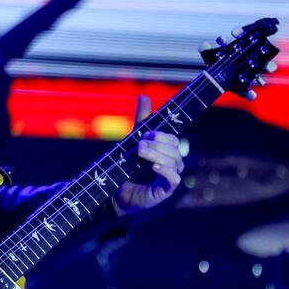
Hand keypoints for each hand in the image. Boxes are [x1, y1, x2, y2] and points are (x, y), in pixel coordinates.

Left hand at [115, 95, 183, 214]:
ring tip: (140, 153)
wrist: (113, 192)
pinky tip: (152, 167)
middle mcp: (171, 164)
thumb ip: (141, 121)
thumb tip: (144, 96)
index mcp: (166, 152)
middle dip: (157, 144)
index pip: (173, 139)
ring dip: (157, 155)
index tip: (144, 134)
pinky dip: (164, 170)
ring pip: (175, 162)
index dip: (161, 135)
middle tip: (139, 145)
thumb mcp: (133, 140)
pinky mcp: (165, 191)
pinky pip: (174, 179)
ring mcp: (169, 178)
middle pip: (175, 149)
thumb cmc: (126, 167)